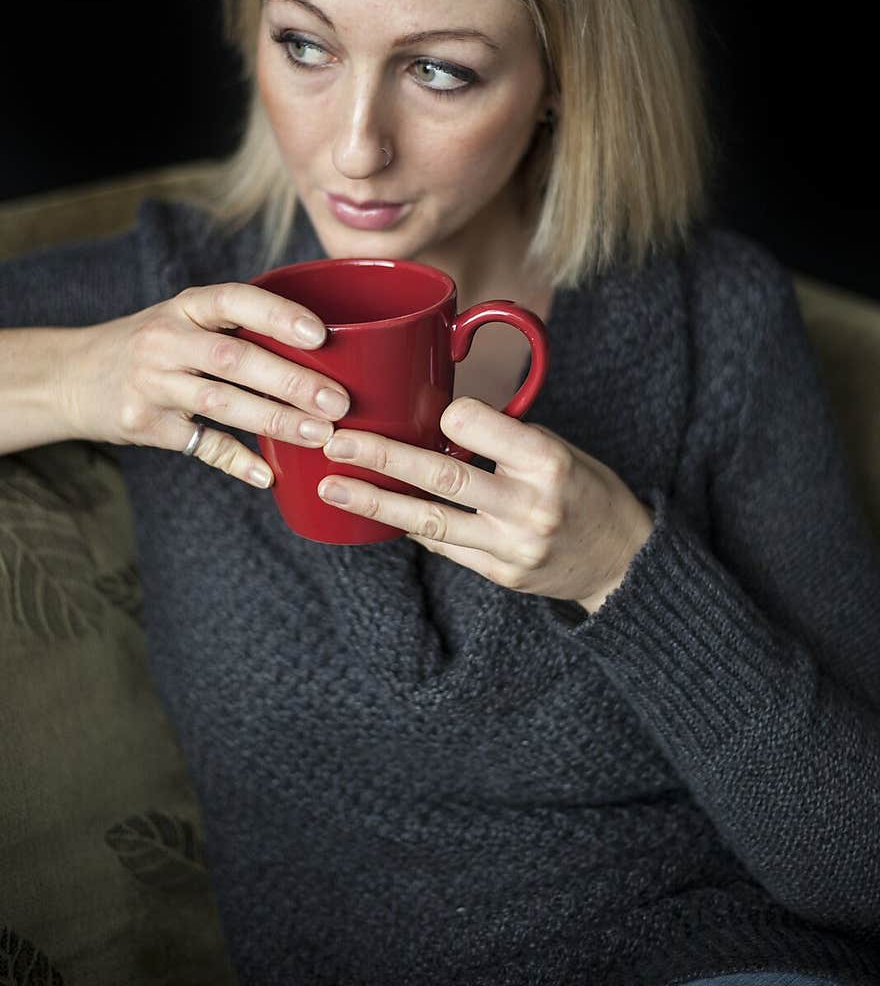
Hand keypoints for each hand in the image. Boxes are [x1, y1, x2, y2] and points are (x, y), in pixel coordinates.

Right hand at [65, 283, 350, 488]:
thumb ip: (236, 329)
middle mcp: (166, 340)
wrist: (71, 375)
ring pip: (221, 403)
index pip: (234, 301)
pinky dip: (235, 461)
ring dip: (275, 420)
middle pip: (235, 359)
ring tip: (320, 434)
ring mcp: (153, 384)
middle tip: (339, 401)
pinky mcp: (145, 425)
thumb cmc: (151, 345)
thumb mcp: (183, 320)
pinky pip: (198, 445)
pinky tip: (268, 473)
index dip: (277, 315)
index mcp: (185, 307)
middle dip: (291, 381)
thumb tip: (323, 348)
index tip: (320, 334)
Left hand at [319, 397, 654, 614]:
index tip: (432, 411)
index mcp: (546, 461)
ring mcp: (511, 546)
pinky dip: (410, 525)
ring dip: (375, 501)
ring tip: (333, 487)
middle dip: (381, 457)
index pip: (473, 425)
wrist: (622, 559)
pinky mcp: (499, 574)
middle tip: (335, 441)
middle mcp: (528, 505)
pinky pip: (443, 546)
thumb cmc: (587, 490)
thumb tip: (439, 418)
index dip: (447, 414)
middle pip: (440, 475)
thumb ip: (504, 437)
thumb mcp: (560, 448)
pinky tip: (377, 511)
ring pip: (430, 520)